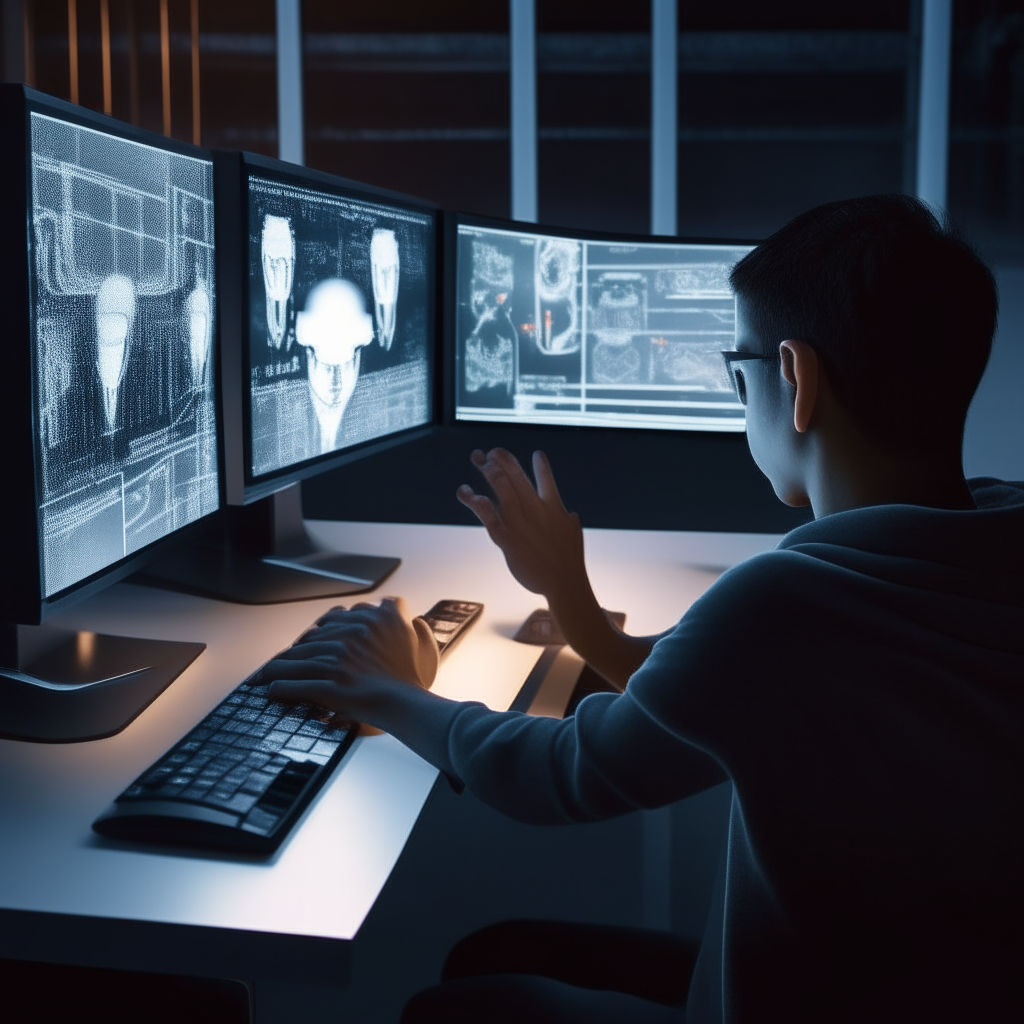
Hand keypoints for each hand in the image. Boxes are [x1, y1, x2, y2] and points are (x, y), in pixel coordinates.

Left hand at [264, 597, 438, 717]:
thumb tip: (415, 619)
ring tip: (267, 675)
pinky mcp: (328, 683)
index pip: (338, 615)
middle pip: (313, 636)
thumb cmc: (413, 680)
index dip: (324, 627)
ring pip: (296, 657)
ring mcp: (339, 657)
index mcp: (377, 619)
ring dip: (278, 667)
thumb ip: (415, 627)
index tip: (317, 636)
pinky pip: (292, 684)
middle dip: (299, 648)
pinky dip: (278, 688)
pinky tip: (271, 691)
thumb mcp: (422, 644)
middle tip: (289, 658)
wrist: (408, 706)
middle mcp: (355, 632)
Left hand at [457, 448, 585, 600]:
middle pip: (516, 476)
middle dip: (502, 459)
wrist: (565, 583)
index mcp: (554, 507)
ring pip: (501, 488)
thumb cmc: (570, 561)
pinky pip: (488, 515)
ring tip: (477, 458)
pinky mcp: (506, 539)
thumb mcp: (574, 533)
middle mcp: (536, 510)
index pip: (546, 478)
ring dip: (488, 470)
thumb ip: (568, 519)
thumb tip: (569, 513)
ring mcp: (520, 523)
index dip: (541, 464)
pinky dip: (475, 500)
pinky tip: (465, 491)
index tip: (536, 453)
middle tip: (491, 452)